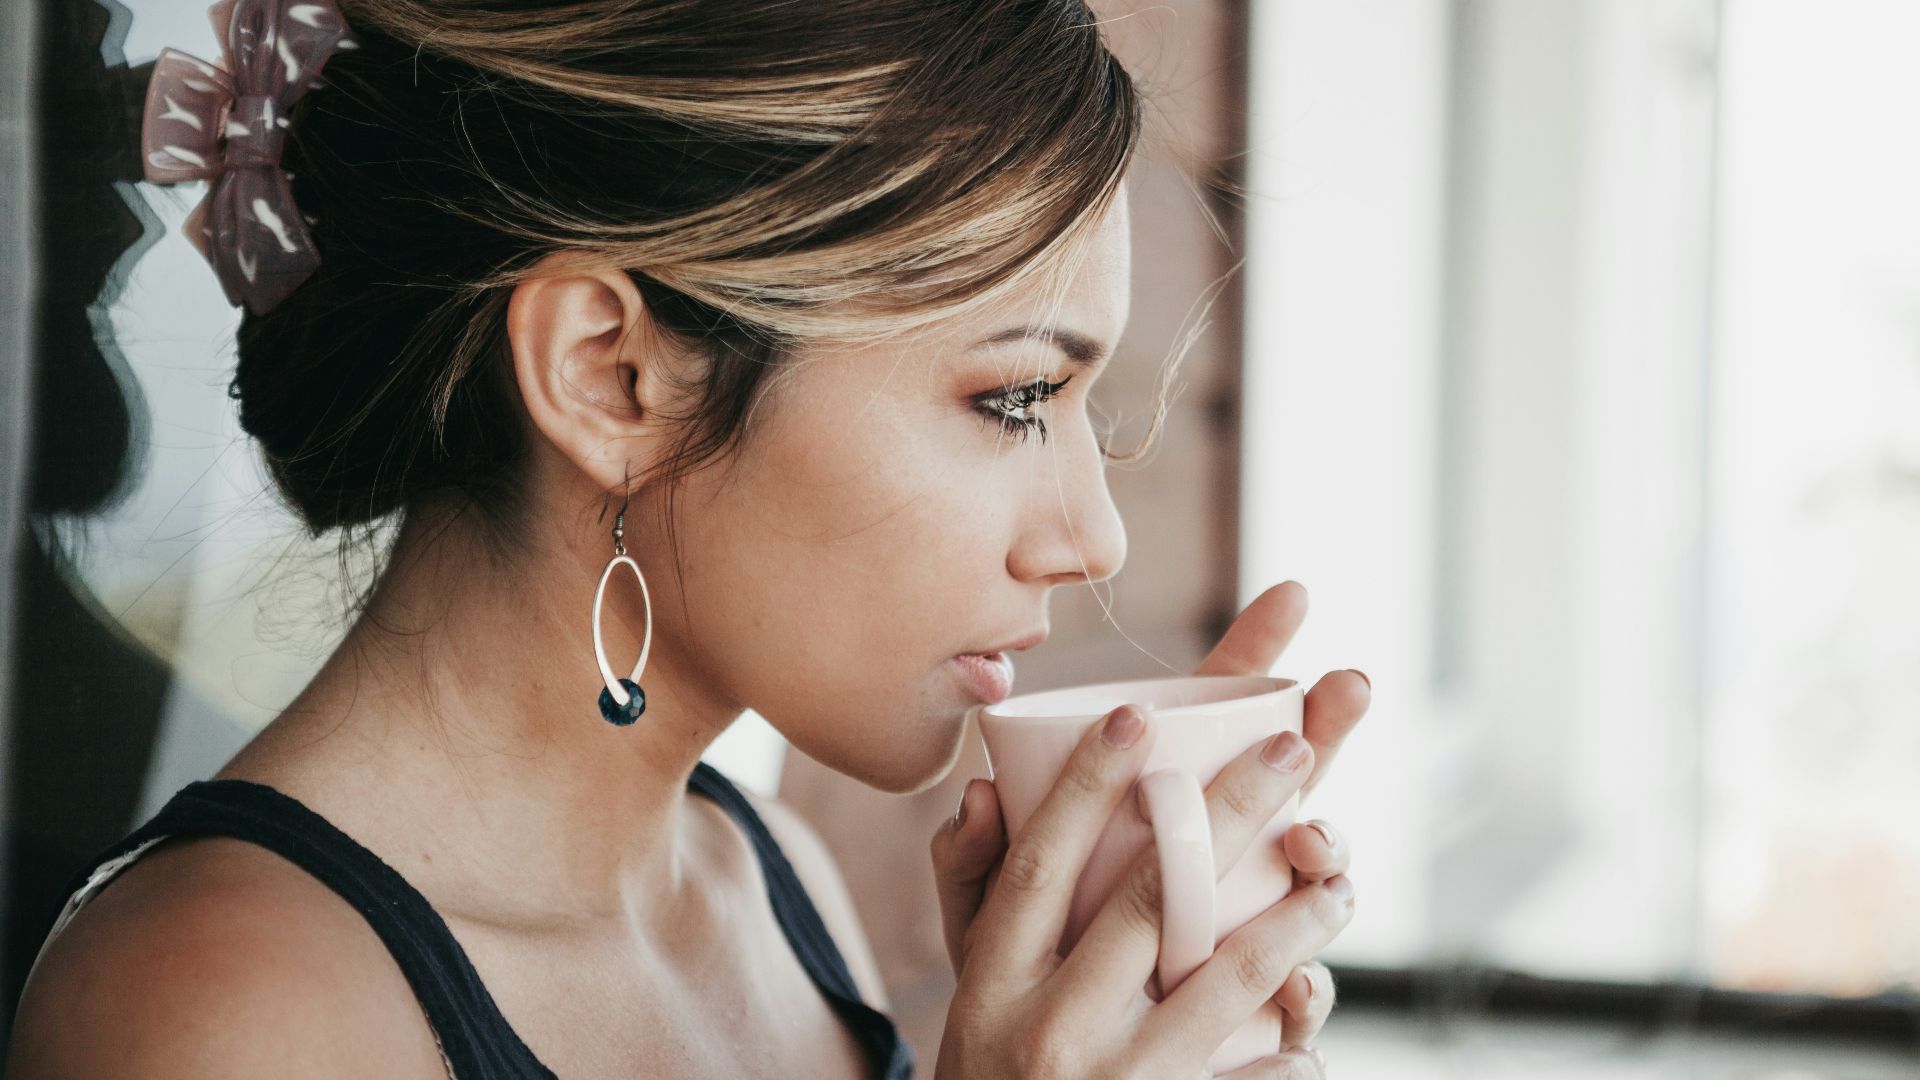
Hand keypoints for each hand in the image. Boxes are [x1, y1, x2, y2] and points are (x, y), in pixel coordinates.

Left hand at [929, 581, 1369, 1076]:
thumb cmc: (1012, 986)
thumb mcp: (981, 921)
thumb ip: (971, 864)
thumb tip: (974, 799)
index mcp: (1153, 816)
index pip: (1209, 721)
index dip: (1253, 655)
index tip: (1294, 593)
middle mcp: (1211, 860)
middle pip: (1280, 780)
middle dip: (1323, 727)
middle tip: (1350, 683)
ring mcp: (1241, 928)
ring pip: (1309, 876)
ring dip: (1325, 847)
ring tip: (1315, 846)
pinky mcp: (1249, 1014)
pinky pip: (1296, 998)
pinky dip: (1308, 993)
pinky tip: (1303, 986)